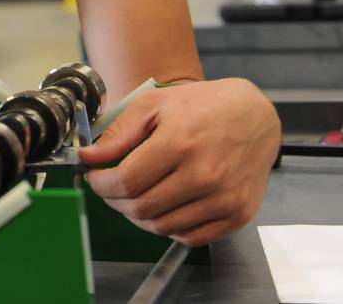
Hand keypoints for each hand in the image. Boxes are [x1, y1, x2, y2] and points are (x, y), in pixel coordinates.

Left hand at [77, 77, 279, 245]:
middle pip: (141, 208)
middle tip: (111, 187)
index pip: (126, 182)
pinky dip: (169, 228)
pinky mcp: (238, 214)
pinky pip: (191, 237)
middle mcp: (205, 176)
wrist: (254, 115)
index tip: (95, 178)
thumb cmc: (203, 105)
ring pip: (162, 227)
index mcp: (180, 144)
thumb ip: (119, 133)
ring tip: (134, 196)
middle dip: (115, 201)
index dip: (102, 184)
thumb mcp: (154, 105)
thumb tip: (88, 157)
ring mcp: (224, 199)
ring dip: (139, 216)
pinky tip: (163, 207)